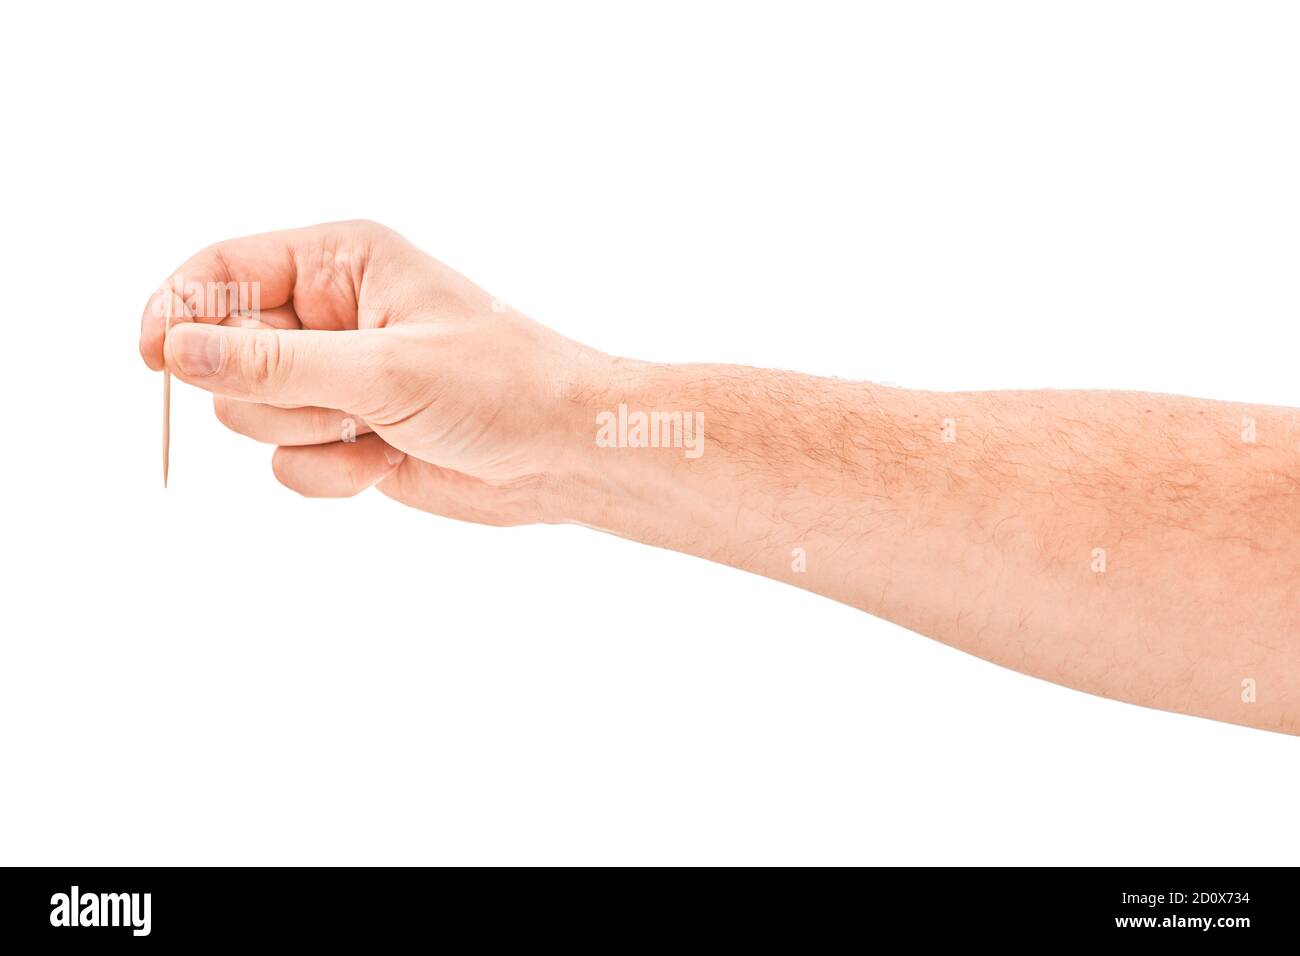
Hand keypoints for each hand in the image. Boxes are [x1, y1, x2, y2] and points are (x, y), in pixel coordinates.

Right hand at [140, 221, 606, 523]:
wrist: (563, 453)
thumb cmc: (500, 386)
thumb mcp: (383, 369)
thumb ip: (275, 363)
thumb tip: (177, 350)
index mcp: (342, 263)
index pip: (224, 269)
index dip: (177, 309)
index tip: (153, 358)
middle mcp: (332, 315)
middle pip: (227, 353)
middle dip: (275, 392)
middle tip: (344, 400)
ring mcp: (337, 379)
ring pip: (253, 417)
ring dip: (310, 436)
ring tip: (379, 428)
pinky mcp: (348, 434)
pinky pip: (288, 464)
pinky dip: (332, 474)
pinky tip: (388, 463)